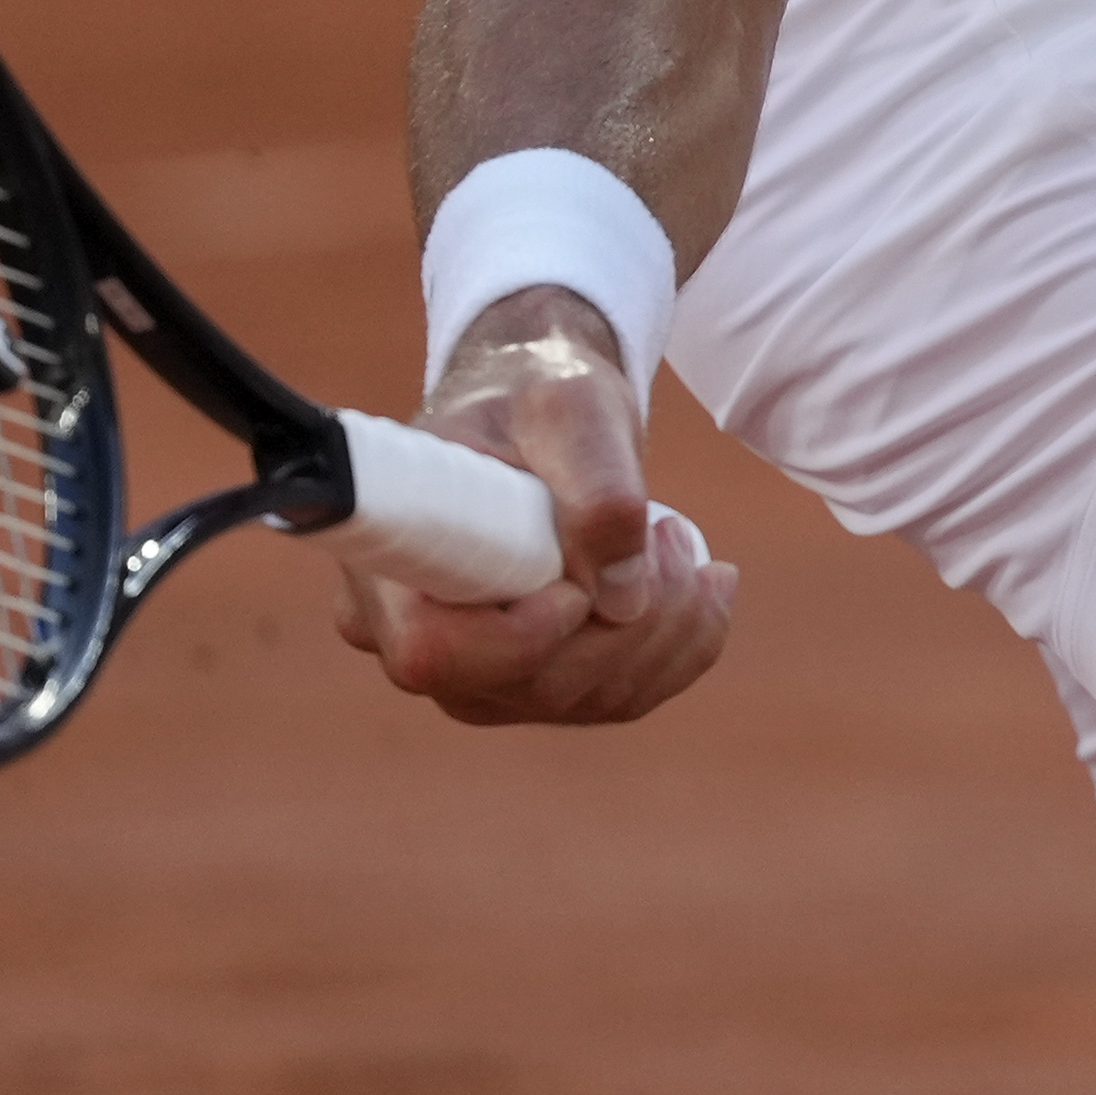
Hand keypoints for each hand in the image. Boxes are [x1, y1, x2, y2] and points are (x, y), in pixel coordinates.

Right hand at [331, 290, 739, 725]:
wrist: (543, 416)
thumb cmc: (534, 396)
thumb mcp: (567, 406)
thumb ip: (595, 485)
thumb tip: (623, 599)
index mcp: (392, 566)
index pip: (433, 653)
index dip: (518, 638)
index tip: (576, 586)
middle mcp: (420, 639)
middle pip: (533, 685)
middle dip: (631, 622)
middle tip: (672, 532)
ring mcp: (481, 673)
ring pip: (588, 697)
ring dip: (667, 629)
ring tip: (682, 542)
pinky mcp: (538, 680)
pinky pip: (619, 698)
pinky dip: (682, 649)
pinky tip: (704, 589)